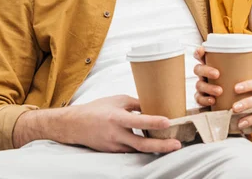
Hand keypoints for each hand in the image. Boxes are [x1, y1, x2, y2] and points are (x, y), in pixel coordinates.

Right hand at [14, 95, 181, 153]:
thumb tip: (154, 105)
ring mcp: (115, 145)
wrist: (75, 125)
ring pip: (139, 149)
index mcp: (116, 118)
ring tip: (171, 144)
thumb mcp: (117, 100)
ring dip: (155, 147)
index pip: (137, 121)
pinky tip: (154, 143)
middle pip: (142, 143)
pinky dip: (143, 147)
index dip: (153, 121)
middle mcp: (116, 134)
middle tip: (177, 144)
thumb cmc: (97, 109)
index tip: (168, 121)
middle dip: (161, 146)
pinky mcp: (114, 151)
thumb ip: (136, 104)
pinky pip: (132, 150)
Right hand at [193, 46, 251, 106]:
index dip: (199, 52)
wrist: (235, 100)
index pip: (200, 55)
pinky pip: (199, 98)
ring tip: (219, 91)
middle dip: (206, 70)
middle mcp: (204, 74)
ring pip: (199, 84)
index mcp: (211, 64)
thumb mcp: (245, 72)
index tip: (202, 50)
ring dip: (208, 87)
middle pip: (198, 69)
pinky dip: (204, 100)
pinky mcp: (203, 98)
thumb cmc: (237, 81)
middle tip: (217, 74)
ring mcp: (202, 86)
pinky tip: (213, 101)